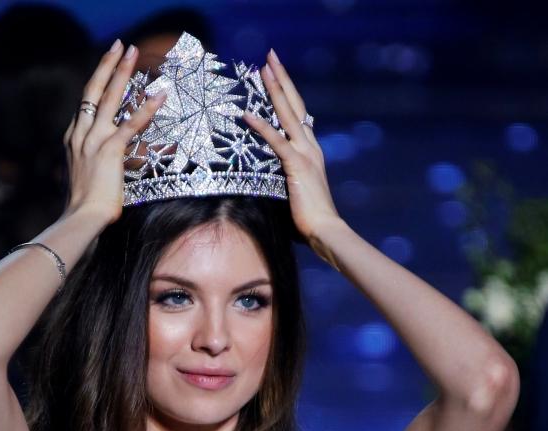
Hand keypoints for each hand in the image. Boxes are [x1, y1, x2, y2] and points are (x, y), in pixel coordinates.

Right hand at [64, 40, 165, 224]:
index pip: (84, 105)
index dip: (97, 83)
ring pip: (108, 97)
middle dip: (107, 65)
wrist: (80, 218)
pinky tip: (159, 96)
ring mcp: (93, 140)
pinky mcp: (109, 150)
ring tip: (133, 53)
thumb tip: (96, 167)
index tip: (106, 68)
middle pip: (93, 90)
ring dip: (122, 72)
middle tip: (120, 46)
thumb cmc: (82, 207)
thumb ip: (88, 165)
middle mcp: (80, 135)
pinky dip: (146, 109)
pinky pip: (130, 124)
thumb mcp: (81, 179)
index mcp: (73, 140)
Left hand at [244, 50, 340, 251]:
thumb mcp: (298, 191)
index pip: (299, 115)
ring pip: (287, 114)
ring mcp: (305, 155)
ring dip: (274, 90)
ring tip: (262, 69)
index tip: (277, 75)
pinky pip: (276, 141)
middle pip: (294, 105)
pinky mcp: (296, 166)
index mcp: (312, 151)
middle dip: (281, 79)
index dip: (288, 93)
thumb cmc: (311, 219)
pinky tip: (247, 114)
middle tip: (270, 56)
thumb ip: (287, 177)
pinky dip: (261, 127)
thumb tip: (270, 178)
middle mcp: (311, 147)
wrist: (326, 231)